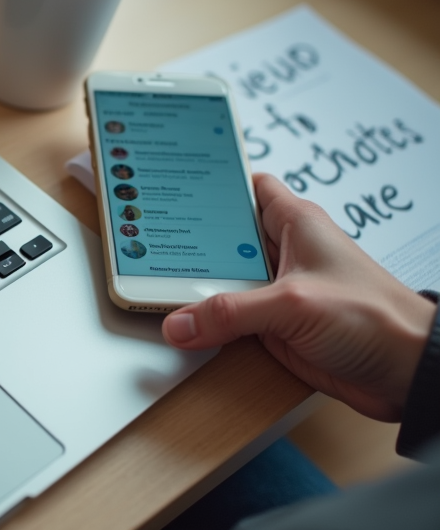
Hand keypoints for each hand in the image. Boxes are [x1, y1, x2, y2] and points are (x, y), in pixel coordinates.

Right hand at [162, 174, 434, 421]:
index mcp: (295, 224)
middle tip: (150, 241)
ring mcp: (278, 290)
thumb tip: (181, 322)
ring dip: (198, 288)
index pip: (247, 187)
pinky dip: (209, 322)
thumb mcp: (294, 304)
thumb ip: (231, 313)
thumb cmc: (377, 319)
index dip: (214, 183)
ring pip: (224, 280)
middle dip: (191, 242)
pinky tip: (184, 323)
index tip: (176, 184)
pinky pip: (231, 317)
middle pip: (225, 238)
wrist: (406, 373)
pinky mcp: (275, 325)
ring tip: (155, 283)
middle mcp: (285, 253)